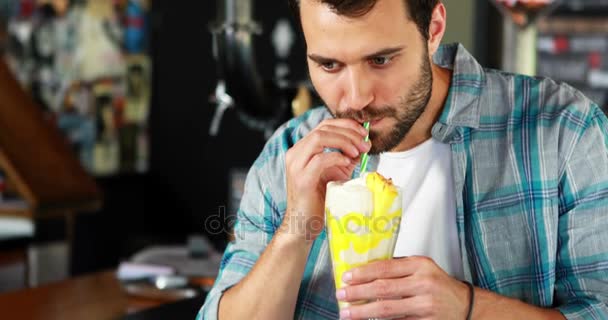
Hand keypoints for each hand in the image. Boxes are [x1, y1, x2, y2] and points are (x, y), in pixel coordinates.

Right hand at [281, 118, 370, 241]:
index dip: (345, 125)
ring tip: (358, 151)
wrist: (303, 224)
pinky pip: (320, 159)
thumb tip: (364, 145)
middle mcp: (296, 153)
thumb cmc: (319, 200)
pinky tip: (348, 163)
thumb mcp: (335, 173)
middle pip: (323, 128)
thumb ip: (346, 158)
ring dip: (344, 141)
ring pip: (320, 138)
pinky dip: (337, 157)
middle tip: (365, 143)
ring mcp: (296, 165)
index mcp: (302, 149)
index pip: (324, 125)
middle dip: (348, 132)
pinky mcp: (302, 178)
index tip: (364, 133)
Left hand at [337, 256, 469, 319]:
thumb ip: (398, 268)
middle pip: (383, 289)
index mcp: (420, 266)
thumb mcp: (422, 268)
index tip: (346, 277)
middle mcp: (423, 284)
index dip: (362, 273)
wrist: (465, 306)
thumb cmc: (439, 285)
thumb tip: (365, 271)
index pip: (385, 268)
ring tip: (347, 313)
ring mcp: (425, 306)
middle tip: (341, 295)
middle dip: (358, 293)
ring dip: (363, 312)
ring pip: (387, 310)